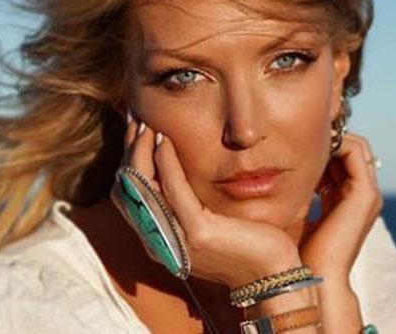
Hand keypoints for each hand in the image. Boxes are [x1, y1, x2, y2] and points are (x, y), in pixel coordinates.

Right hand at [117, 115, 302, 287]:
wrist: (271, 276)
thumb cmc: (243, 244)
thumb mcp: (206, 221)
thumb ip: (185, 203)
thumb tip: (175, 168)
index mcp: (157, 239)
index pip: (125, 196)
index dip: (124, 161)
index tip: (134, 131)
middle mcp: (158, 241)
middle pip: (127, 189)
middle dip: (128, 151)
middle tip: (134, 119)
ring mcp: (176, 238)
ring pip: (143, 187)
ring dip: (141, 150)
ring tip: (147, 125)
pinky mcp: (197, 232)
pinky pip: (173, 190)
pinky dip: (165, 162)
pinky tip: (165, 141)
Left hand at [299, 132, 383, 282]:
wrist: (315, 278)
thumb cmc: (298, 253)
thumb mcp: (296, 213)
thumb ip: (297, 192)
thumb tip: (275, 172)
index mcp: (346, 200)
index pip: (340, 158)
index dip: (319, 146)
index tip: (291, 144)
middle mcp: (361, 194)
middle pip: (349, 148)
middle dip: (325, 138)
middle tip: (296, 135)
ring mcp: (367, 193)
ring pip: (354, 145)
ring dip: (329, 137)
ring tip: (301, 139)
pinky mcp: (365, 193)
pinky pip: (354, 150)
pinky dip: (334, 142)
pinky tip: (306, 148)